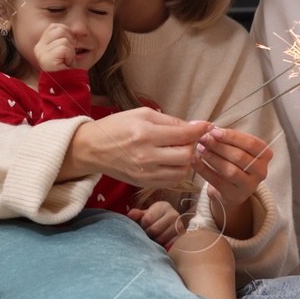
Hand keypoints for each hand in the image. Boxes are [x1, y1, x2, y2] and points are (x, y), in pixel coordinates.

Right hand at [34, 23, 75, 70]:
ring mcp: (41, 53)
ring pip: (64, 39)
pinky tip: (66, 64)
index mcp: (41, 43)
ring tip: (66, 60)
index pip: (54, 26)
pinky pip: (65, 48)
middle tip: (68, 55)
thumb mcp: (64, 48)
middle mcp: (38, 47)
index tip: (68, 46)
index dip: (67, 33)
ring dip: (71, 51)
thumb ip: (63, 36)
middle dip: (70, 41)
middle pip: (60, 30)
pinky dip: (70, 56)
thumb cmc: (67, 67)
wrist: (66, 85)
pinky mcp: (47, 59)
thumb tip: (74, 29)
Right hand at [64, 109, 210, 189]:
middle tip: (187, 139)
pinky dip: (177, 172)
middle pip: (186, 156)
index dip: (200, 130)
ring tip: (179, 151)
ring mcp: (146, 173)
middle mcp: (147, 156)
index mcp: (146, 135)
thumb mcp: (142, 114)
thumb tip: (194, 126)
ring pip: (182, 172)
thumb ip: (170, 121)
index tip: (208, 126)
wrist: (91, 149)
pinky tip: (171, 162)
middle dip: (192, 146)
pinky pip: (172, 182)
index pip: (184, 135)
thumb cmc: (117, 127)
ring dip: (187, 161)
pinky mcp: (144, 184)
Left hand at [127, 200, 184, 245]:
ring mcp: (179, 226)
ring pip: (161, 239)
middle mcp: (173, 214)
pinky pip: (167, 244)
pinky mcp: (181, 237)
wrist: (170, 224)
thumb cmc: (154, 219)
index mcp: (163, 206)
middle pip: (154, 230)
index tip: (141, 227)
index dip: (142, 226)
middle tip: (145, 235)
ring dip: (153, 241)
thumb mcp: (145, 214)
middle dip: (147, 235)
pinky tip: (158, 243)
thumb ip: (137, 214)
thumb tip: (130, 215)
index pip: (147, 219)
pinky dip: (161, 246)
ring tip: (151, 239)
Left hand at [193, 126, 271, 224]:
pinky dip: (204, 170)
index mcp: (265, 155)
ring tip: (200, 148)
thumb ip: (226, 137)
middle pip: (239, 156)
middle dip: (219, 146)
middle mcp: (261, 171)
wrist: (233, 188)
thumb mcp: (237, 147)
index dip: (232, 137)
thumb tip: (207, 126)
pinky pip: (217, 181)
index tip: (214, 131)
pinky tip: (194, 161)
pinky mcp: (235, 196)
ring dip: (212, 158)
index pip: (251, 143)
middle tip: (203, 139)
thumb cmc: (235, 161)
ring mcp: (249, 186)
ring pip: (230, 170)